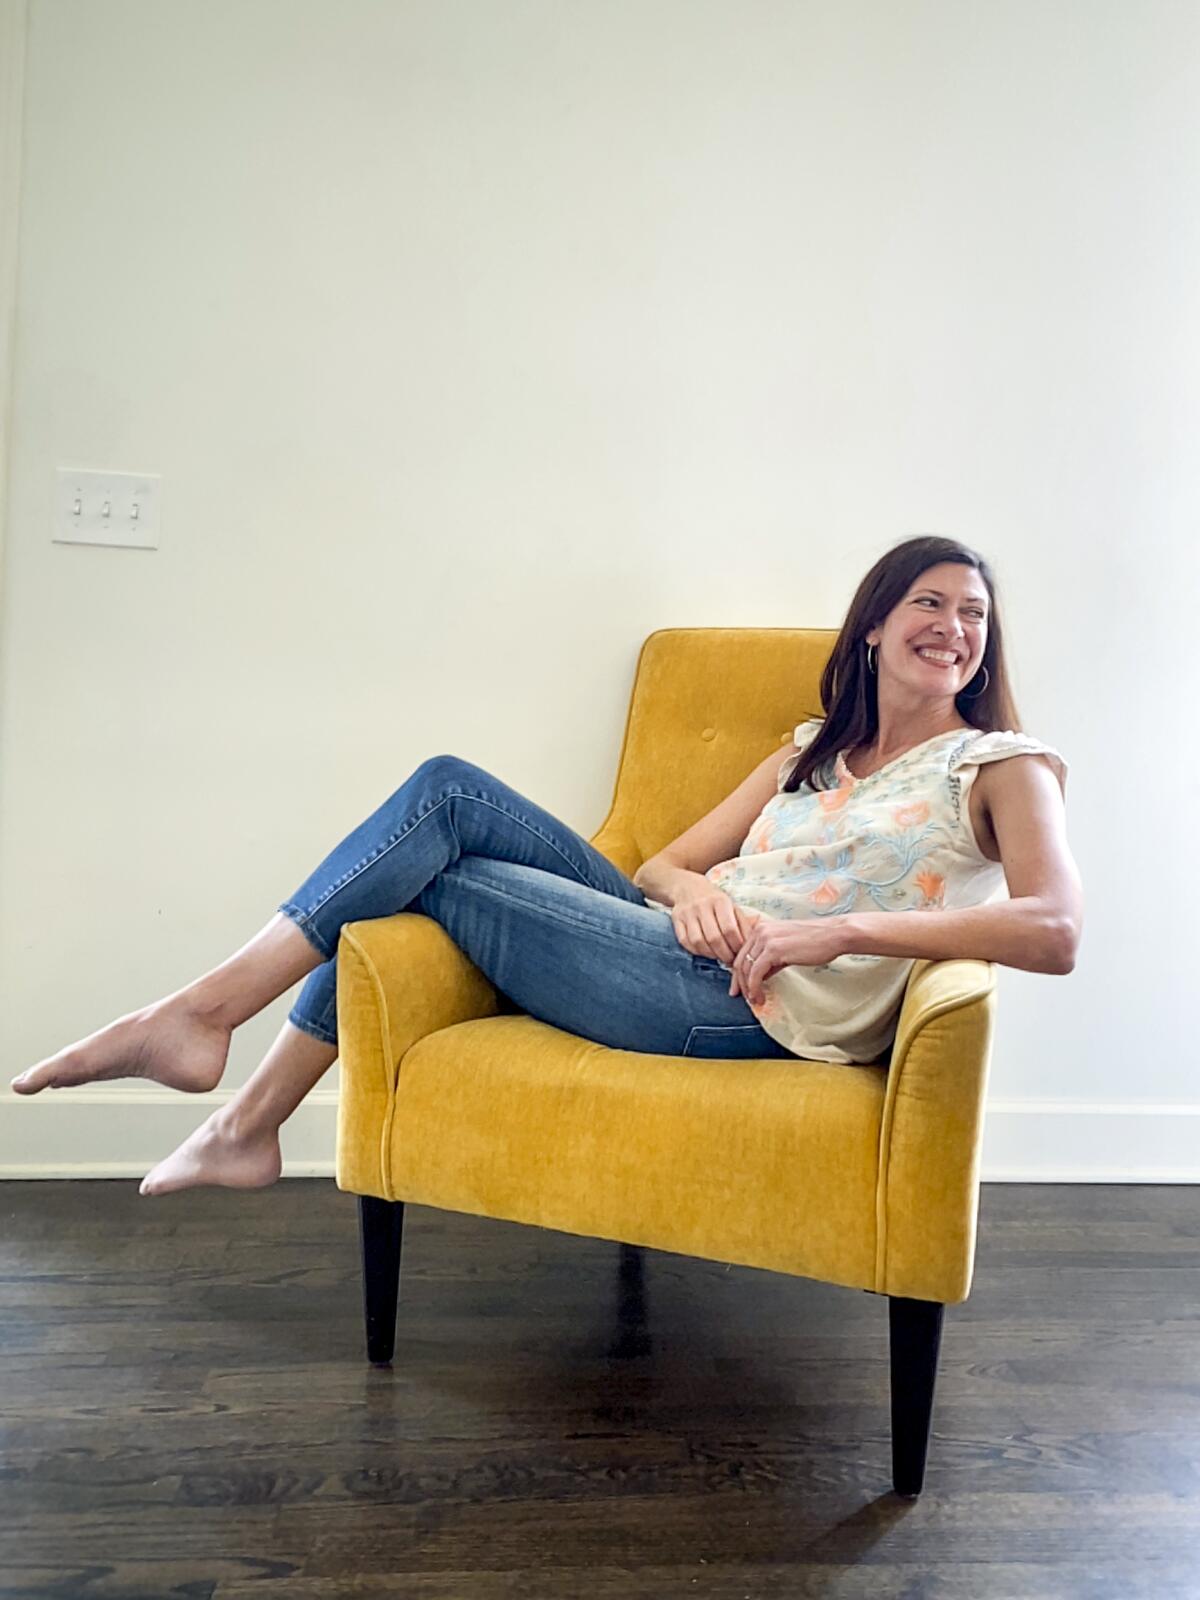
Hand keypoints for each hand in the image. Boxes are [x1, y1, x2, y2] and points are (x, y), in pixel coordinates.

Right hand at [669, 881, 760, 965]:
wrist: (688, 887)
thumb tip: (751, 945)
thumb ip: (743, 924)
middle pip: (714, 938)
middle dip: (724, 954)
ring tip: (718, 956)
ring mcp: (687, 913)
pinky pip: (685, 941)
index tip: (740, 954)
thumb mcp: (732, 906)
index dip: (736, 945)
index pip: (729, 929)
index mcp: (720, 901)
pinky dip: (695, 951)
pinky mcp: (676, 919)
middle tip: (730, 960)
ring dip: (710, 954)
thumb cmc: (715, 900)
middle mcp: (702, 906)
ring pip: (698, 941)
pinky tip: (704, 951)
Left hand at [729, 914, 848, 1003]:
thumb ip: (771, 960)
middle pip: (739, 960)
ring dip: (747, 988)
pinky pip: (756, 972)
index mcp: (762, 928)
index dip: (739, 973)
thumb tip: (760, 976)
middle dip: (739, 982)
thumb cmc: (816, 942)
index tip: (740, 988)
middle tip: (743, 997)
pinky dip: (754, 987)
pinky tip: (760, 996)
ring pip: (745, 967)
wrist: (834, 935)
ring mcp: (765, 939)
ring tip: (755, 1000)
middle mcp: (760, 931)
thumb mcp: (787, 948)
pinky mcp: (773, 949)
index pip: (742, 953)